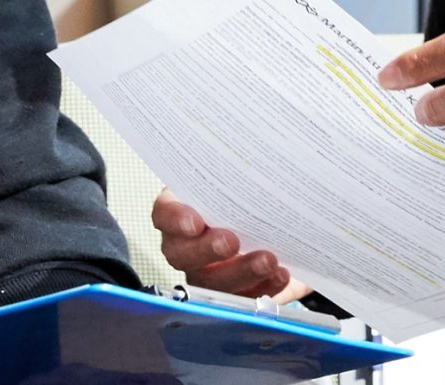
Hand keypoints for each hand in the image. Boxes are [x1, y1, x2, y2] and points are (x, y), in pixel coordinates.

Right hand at [148, 189, 309, 301]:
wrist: (274, 225)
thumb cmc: (247, 198)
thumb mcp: (238, 180)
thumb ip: (239, 173)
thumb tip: (262, 147)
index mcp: (181, 211)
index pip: (164, 214)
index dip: (175, 219)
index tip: (194, 221)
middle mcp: (187, 246)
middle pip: (182, 254)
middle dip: (206, 250)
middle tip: (231, 241)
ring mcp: (208, 274)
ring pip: (213, 282)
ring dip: (240, 272)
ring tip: (267, 260)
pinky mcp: (234, 294)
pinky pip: (242, 299)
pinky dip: (263, 288)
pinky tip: (280, 275)